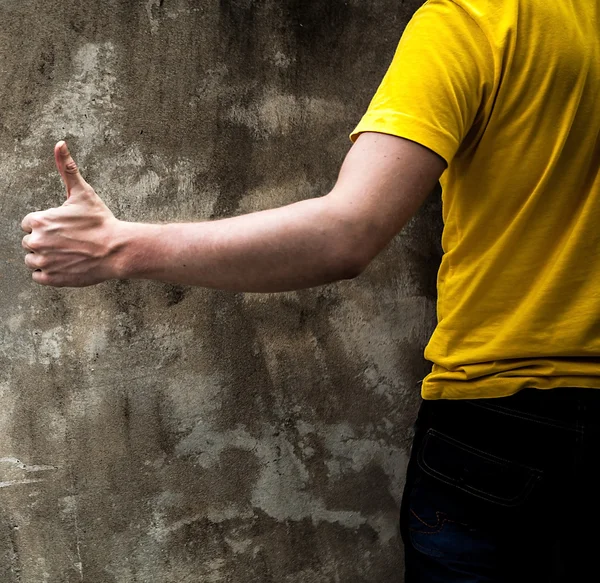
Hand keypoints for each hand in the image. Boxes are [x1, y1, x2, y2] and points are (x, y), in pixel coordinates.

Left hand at [21, 141, 123, 286]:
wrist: (117, 250)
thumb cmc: (101, 222)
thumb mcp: (83, 193)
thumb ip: (66, 168)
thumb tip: (60, 143)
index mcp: (40, 221)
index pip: (30, 224)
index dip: (48, 225)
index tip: (64, 228)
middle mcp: (37, 242)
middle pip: (30, 242)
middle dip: (46, 242)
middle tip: (69, 241)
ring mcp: (44, 262)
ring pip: (33, 260)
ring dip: (46, 258)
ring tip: (68, 254)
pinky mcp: (51, 278)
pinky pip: (39, 276)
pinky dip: (50, 273)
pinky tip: (66, 265)